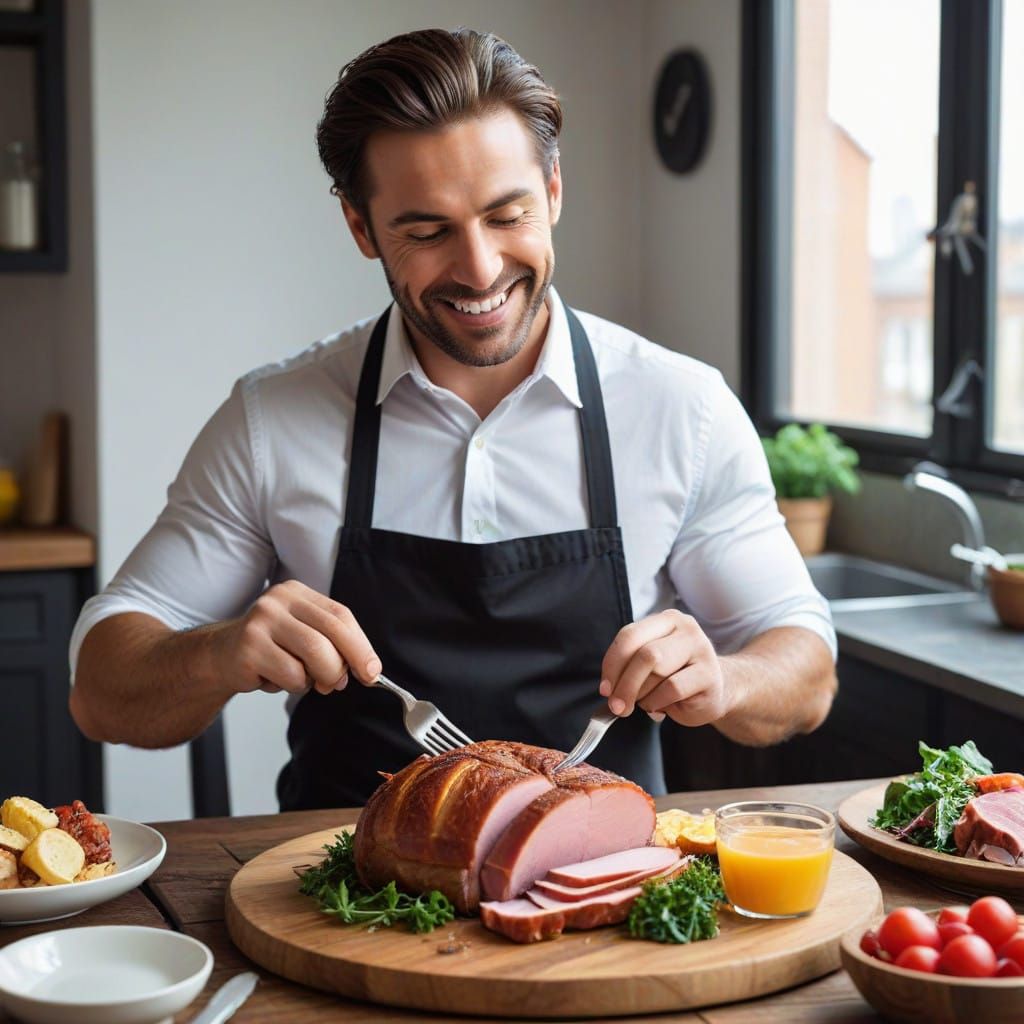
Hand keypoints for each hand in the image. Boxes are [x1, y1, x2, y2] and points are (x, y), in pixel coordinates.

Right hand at [208, 580, 380, 697]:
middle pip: (332, 634)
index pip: (341, 615)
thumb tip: (367, 668)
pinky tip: (274, 678)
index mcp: (298, 593)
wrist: (219, 657)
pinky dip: (292, 685)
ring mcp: (262, 621)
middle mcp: (280, 600)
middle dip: (347, 664)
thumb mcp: (302, 636)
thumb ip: (333, 645)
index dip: (361, 645)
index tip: (372, 670)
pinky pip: (291, 675)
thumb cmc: (269, 648)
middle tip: (343, 684)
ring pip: (315, 656)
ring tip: (303, 679)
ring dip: (319, 678)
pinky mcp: (249, 647)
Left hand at [599, 610, 728, 726]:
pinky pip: (672, 689)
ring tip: (648, 701)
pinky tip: (661, 707)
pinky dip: (658, 703)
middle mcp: (686, 629)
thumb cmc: (677, 676)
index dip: (612, 664)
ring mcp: (701, 650)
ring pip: (657, 671)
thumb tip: (609, 689)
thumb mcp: (652, 664)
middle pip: (644, 654)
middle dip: (625, 684)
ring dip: (643, 695)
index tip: (605, 688)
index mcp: (666, 620)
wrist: (719, 690)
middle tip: (617, 706)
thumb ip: (630, 666)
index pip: (629, 635)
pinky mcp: (710, 675)